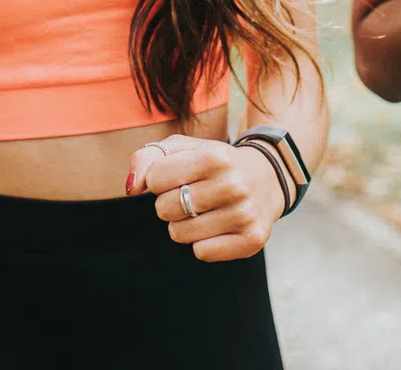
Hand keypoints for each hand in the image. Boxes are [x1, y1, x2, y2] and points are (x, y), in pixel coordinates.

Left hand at [128, 136, 286, 262]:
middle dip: (170, 203)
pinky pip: (201, 252)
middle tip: (192, 195)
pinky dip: (202, 242)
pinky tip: (217, 226)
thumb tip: (131, 188)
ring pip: (179, 234)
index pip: (155, 179)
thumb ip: (148, 159)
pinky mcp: (251, 240)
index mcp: (215, 156)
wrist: (268, 177)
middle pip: (164, 209)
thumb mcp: (184, 148)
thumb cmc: (215, 163)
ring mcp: (245, 214)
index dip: (159, 180)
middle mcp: (233, 185)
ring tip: (204, 210)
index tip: (177, 176)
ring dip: (183, 224)